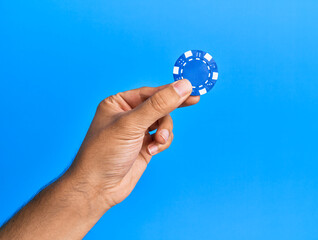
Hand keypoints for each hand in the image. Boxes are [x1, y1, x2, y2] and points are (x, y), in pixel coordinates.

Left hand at [68, 79, 198, 207]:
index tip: (190, 88)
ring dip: (165, 132)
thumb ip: (159, 105)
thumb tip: (182, 86)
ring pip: (163, 123)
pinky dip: (162, 144)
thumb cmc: (105, 153)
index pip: (150, 92)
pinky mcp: (144, 146)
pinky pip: (162, 138)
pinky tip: (152, 151)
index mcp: (118, 103)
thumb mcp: (132, 124)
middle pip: (159, 106)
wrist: (98, 188)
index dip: (170, 91)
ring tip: (158, 142)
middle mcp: (128, 115)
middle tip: (194, 100)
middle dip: (169, 112)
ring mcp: (137, 131)